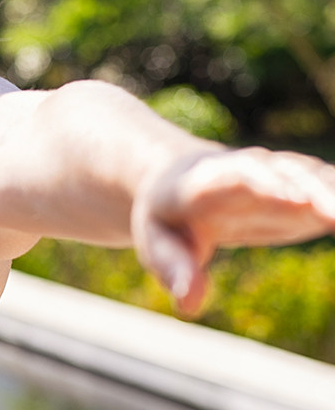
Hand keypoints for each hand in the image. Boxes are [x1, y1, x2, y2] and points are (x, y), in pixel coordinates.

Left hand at [132, 147, 334, 315]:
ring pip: (318, 178)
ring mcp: (282, 178)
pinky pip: (334, 193)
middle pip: (287, 173)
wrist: (183, 180)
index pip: (238, 175)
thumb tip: (188, 303)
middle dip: (315, 191)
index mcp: (206, 181)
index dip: (265, 184)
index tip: (291, 198)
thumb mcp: (157, 242)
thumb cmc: (169, 218)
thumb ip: (172, 268)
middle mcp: (251, 171)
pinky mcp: (306, 193)